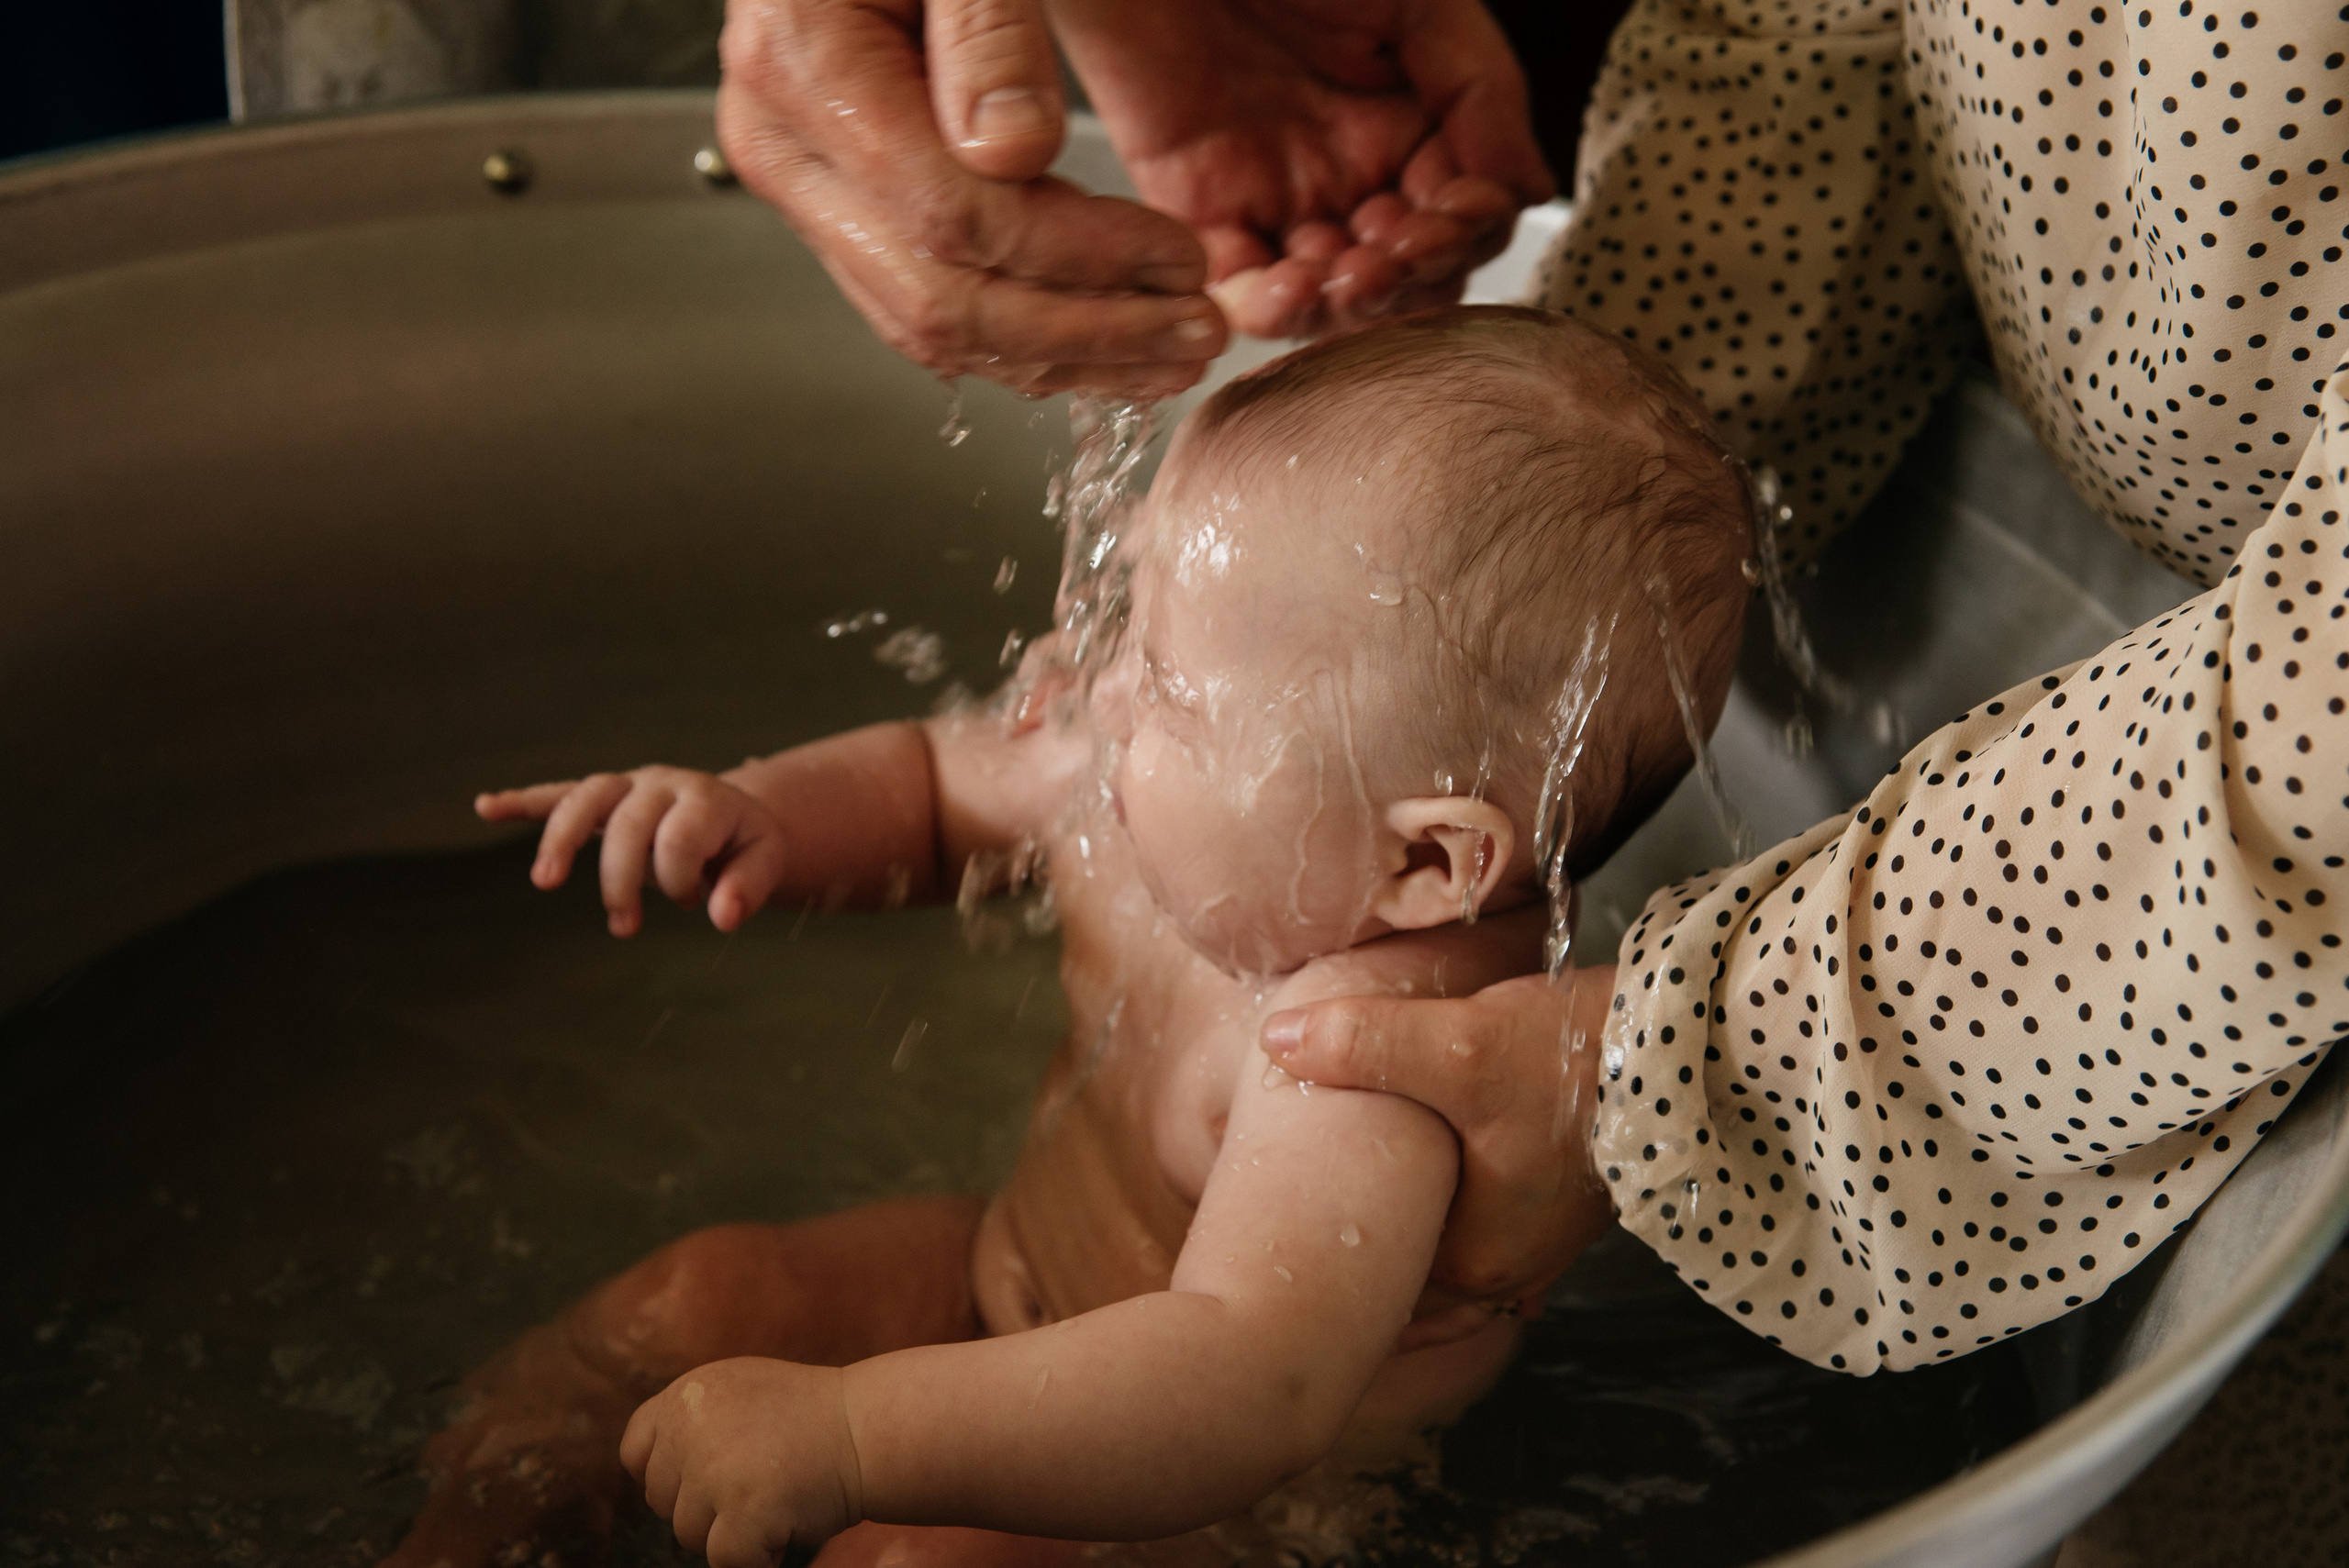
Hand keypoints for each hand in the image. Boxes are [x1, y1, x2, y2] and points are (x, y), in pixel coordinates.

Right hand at [476, 767, 789, 936]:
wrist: (735, 815)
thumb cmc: (745, 844)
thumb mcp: (764, 862)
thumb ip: (747, 888)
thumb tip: (722, 918)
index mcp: (705, 799)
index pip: (678, 840)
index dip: (679, 881)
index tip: (693, 903)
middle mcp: (662, 784)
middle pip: (628, 824)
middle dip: (621, 879)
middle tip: (624, 928)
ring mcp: (629, 786)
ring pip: (585, 798)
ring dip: (561, 840)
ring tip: (546, 883)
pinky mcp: (604, 798)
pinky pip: (559, 794)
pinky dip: (524, 801)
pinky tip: (486, 807)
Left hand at [621, 1358, 860, 1567]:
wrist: (869, 1427)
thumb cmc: (812, 1417)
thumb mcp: (740, 1390)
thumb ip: (694, 1419)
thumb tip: (645, 1469)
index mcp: (688, 1393)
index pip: (636, 1451)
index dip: (667, 1475)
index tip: (704, 1480)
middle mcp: (691, 1425)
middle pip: (662, 1501)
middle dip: (705, 1506)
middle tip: (759, 1482)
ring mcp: (715, 1468)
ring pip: (690, 1534)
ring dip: (732, 1530)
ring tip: (779, 1494)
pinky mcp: (743, 1508)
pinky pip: (726, 1559)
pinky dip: (757, 1556)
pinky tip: (787, 1521)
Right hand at [715, 0, 1227, 397]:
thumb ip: (988, 33)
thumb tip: (1013, 153)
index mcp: (805, 69)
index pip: (953, 213)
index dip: (1078, 256)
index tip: (1175, 259)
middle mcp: (788, 150)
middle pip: (941, 300)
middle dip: (1083, 331)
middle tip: (1193, 333)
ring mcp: (805, 193)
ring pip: (935, 329)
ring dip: (1066, 357)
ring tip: (1171, 357)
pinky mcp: (838, 218)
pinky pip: (929, 310)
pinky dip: (1025, 343)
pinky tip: (1107, 347)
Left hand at [1057, 0, 1552, 338]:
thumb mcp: (1419, 4)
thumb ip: (1482, 94)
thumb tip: (1531, 189)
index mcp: (1412, 127)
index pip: (1463, 220)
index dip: (1467, 233)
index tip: (1457, 215)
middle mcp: (1350, 175)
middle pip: (1402, 277)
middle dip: (1409, 281)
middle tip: (1396, 257)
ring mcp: (1278, 201)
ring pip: (1327, 299)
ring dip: (1344, 307)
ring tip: (1344, 279)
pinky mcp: (1203, 215)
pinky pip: (1240, 291)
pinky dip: (1266, 310)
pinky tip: (1288, 291)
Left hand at [1260, 966, 1616, 1303]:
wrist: (1687, 1043)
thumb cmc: (1580, 1060)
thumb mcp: (1461, 1046)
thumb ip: (1365, 1044)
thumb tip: (1279, 1038)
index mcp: (1480, 1257)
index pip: (1381, 1294)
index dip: (1326, 1271)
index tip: (1275, 1247)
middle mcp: (1514, 1263)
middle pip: (1415, 1279)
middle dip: (1363, 1259)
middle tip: (1294, 1232)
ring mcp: (1543, 1234)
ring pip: (1451, 1252)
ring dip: (1410, 1232)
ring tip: (1350, 1203)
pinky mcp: (1560, 1193)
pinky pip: (1486, 1222)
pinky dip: (1452, 1211)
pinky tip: (1427, 1180)